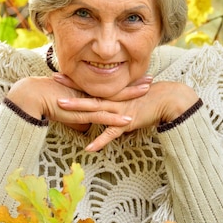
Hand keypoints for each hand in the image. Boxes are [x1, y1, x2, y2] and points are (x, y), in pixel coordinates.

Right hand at [6, 74, 151, 132]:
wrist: (34, 96)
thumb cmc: (46, 100)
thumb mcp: (66, 109)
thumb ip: (78, 118)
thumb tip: (85, 127)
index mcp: (88, 92)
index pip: (110, 87)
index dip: (125, 83)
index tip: (138, 77)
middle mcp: (90, 95)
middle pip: (116, 90)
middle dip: (134, 85)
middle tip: (150, 79)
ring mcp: (87, 104)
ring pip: (113, 101)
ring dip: (130, 97)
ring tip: (146, 92)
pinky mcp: (82, 114)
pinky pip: (102, 118)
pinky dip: (115, 120)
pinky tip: (128, 121)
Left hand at [55, 80, 198, 150]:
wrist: (168, 99)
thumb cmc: (151, 98)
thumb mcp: (131, 96)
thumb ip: (119, 99)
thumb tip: (109, 102)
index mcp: (113, 94)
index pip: (90, 86)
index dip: (74, 81)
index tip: (59, 74)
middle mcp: (114, 100)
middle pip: (88, 94)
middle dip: (70, 88)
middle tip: (53, 81)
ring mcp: (119, 111)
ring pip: (95, 110)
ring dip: (78, 109)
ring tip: (61, 109)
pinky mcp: (127, 122)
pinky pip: (111, 133)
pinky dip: (100, 141)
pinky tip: (88, 148)